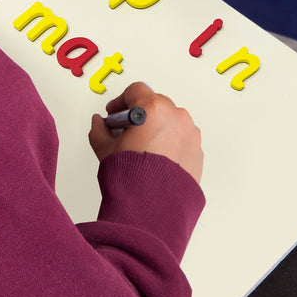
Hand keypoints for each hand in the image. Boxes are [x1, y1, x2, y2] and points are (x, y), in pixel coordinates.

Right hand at [88, 82, 202, 182]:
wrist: (152, 206)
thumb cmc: (132, 177)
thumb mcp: (105, 149)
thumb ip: (99, 130)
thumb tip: (98, 123)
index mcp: (152, 108)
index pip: (135, 90)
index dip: (121, 100)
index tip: (115, 111)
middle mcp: (175, 116)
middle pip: (155, 103)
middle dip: (140, 113)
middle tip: (127, 129)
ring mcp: (190, 133)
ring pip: (171, 120)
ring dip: (158, 126)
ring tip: (143, 146)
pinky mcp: (198, 150)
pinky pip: (182, 138)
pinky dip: (171, 142)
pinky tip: (157, 157)